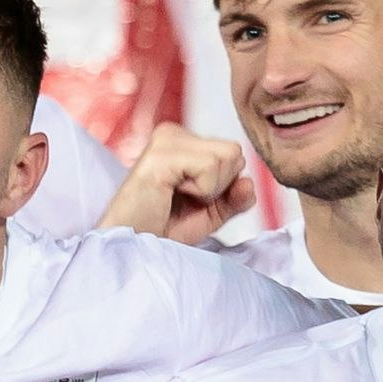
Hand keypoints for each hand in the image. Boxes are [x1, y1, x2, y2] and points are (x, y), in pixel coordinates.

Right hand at [99, 121, 249, 241]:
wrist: (134, 248)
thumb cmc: (162, 229)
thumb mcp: (210, 213)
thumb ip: (235, 198)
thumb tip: (248, 182)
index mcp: (182, 140)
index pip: (233, 153)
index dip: (224, 186)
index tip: (191, 200)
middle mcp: (172, 132)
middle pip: (234, 152)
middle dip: (219, 186)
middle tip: (183, 200)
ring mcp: (165, 140)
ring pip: (228, 156)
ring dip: (209, 189)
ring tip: (175, 197)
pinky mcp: (161, 154)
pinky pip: (210, 167)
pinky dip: (201, 191)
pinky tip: (170, 194)